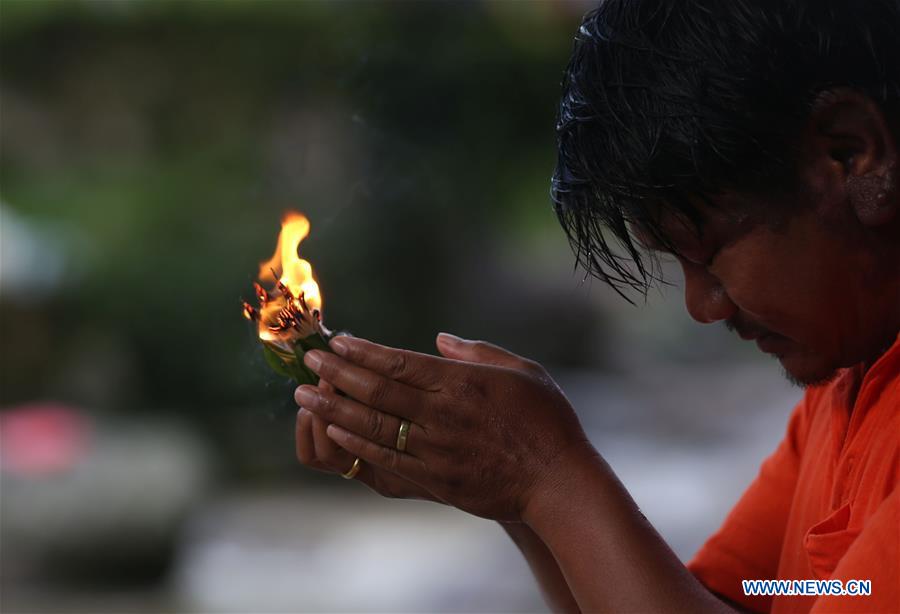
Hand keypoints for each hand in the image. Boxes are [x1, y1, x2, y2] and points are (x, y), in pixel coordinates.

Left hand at [294, 333, 592, 520]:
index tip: (336, 340)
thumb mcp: (522, 371)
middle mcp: (443, 415)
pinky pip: (385, 461)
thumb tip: (440, 339)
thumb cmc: (546, 421)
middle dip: (337, 374)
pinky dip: (355, 446)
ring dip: (333, 410)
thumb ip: (477, 352)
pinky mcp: (435, 480)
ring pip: (372, 427)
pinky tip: (334, 433)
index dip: (363, 351)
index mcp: (462, 384)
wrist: (559, 482)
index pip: (399, 363)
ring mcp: (436, 451)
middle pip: (377, 392)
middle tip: (308, 361)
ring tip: (305, 396)